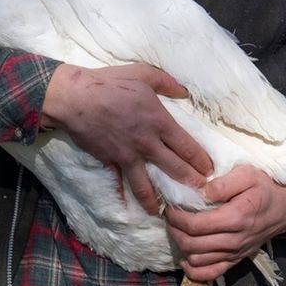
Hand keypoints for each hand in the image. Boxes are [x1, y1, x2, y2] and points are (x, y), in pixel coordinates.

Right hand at [41, 63, 213, 212]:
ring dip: (158, 200)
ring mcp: (127, 155)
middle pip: (175, 168)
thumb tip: (185, 91)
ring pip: (147, 185)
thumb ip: (167, 82)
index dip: (201, 160)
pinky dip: (123, 197)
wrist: (75, 97)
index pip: (187, 147)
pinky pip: (119, 183)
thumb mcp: (142, 73)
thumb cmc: (110, 83)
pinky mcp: (110, 161)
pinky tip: (128, 209)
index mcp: (159, 121)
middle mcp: (147, 143)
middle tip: (202, 193)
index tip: (209, 170)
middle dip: (191, 182)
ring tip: (167, 212)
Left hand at [162, 165, 285, 282]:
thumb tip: (199, 192)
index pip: (194, 225)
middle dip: (174, 229)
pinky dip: (193, 270)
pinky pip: (210, 274)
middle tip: (169, 215)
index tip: (169, 205)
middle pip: (191, 244)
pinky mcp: (236, 260)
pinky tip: (186, 256)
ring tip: (177, 229)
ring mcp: (235, 253)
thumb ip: (221, 183)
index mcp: (236, 217)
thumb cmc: (265, 187)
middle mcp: (235, 240)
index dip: (175, 217)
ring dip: (181, 246)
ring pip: (197, 260)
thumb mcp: (246, 173)